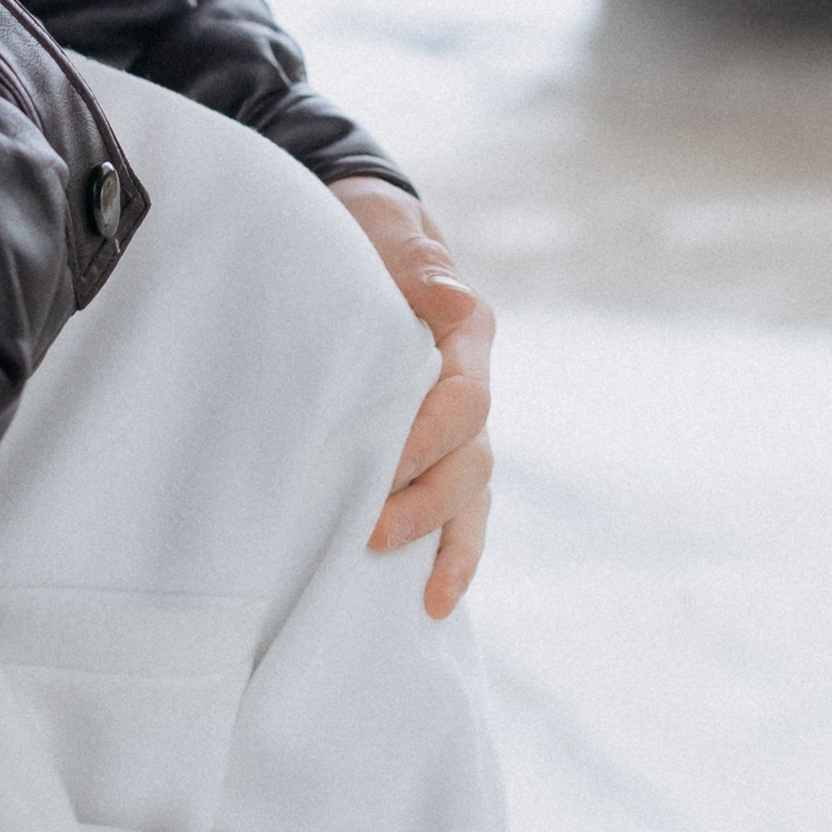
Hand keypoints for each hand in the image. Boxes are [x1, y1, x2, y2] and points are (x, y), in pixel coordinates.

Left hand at [326, 178, 493, 620]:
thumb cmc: (364, 232)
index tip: (386, 466)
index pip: (465, 395)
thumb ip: (417, 264)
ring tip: (420, 593)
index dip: (430, 436)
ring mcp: (456, 426)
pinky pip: (459, 510)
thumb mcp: (383, 229)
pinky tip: (432, 602)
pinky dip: (453, 554)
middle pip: (473, 458)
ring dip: (445, 540)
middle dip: (428, 502)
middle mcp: (470, 385)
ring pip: (472, 494)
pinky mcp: (434, 452)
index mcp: (465, 334)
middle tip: (372, 534)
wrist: (358, 236)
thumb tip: (455, 302)